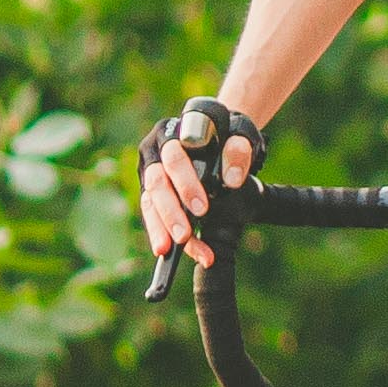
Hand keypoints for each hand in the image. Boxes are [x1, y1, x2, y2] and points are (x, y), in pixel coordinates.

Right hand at [137, 96, 261, 265]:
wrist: (215, 135)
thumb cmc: (224, 135)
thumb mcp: (237, 135)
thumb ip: (238, 151)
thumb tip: (232, 180)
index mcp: (171, 134)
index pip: (174, 157)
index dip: (186, 183)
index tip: (202, 208)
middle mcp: (154, 153)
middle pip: (157, 183)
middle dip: (171, 212)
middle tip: (185, 235)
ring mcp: (150, 173)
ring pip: (149, 203)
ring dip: (160, 228)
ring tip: (169, 250)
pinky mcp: (151, 192)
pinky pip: (152, 215)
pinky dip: (162, 234)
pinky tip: (170, 252)